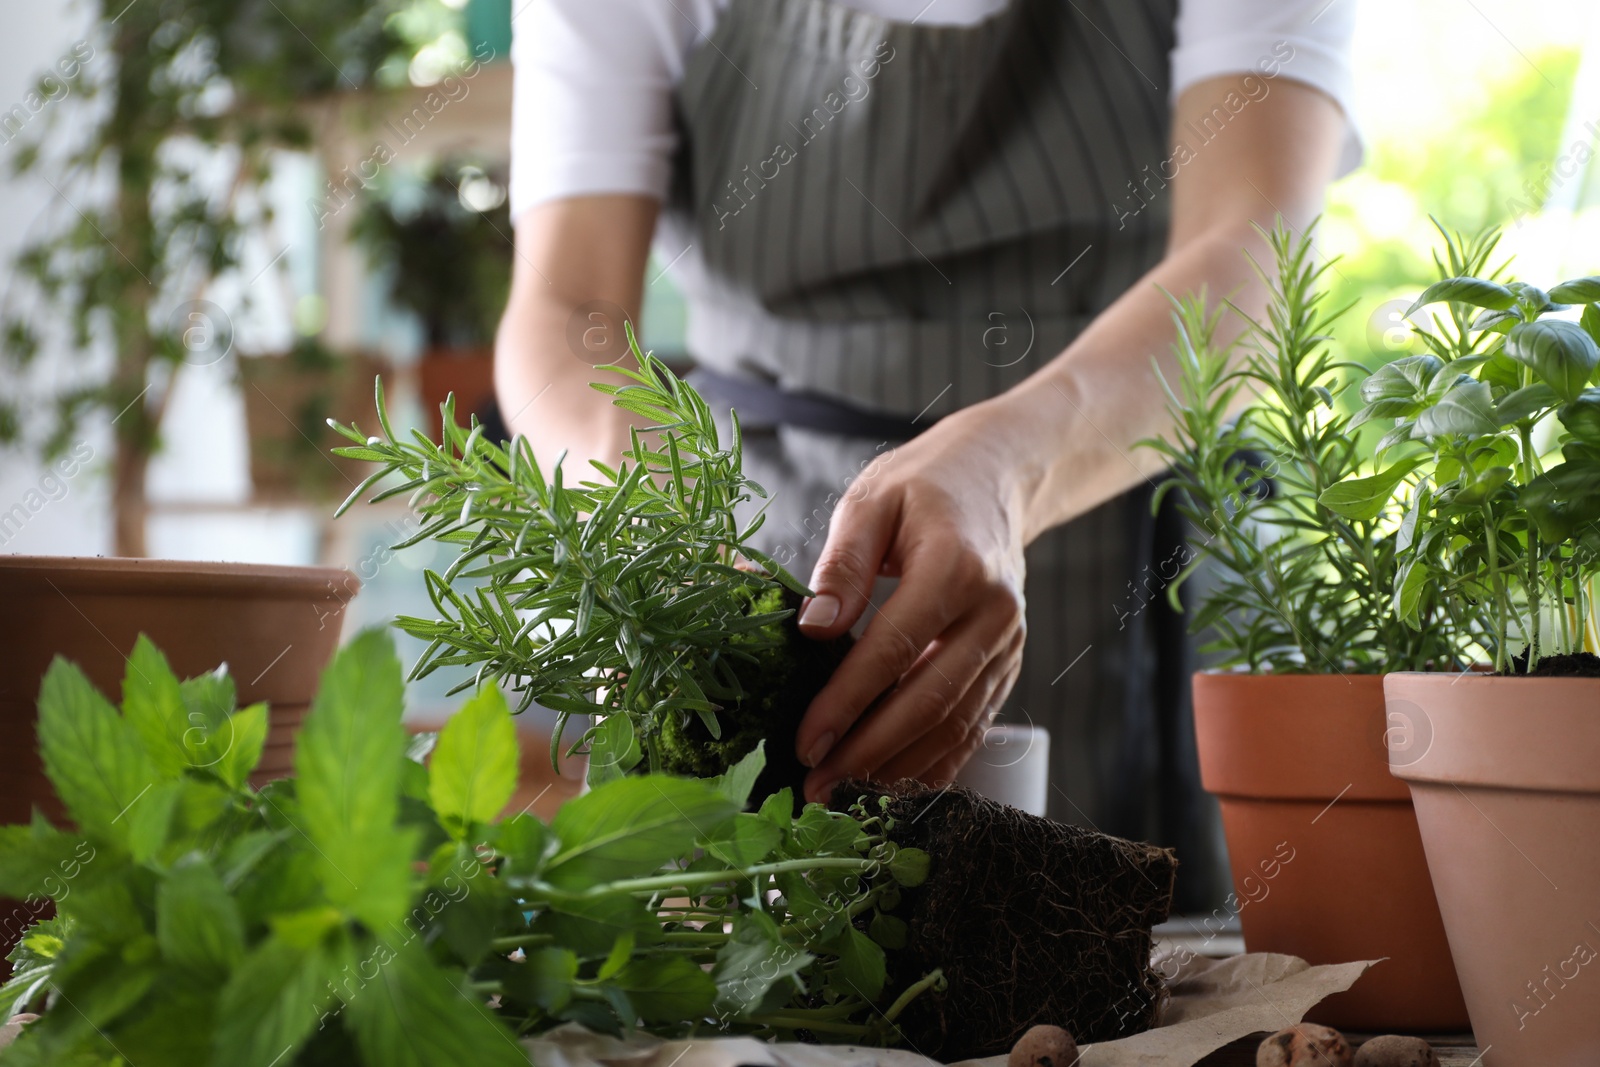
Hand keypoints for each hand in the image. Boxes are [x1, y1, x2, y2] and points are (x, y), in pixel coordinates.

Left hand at [792, 400, 1030, 802]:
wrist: (995, 478)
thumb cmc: (923, 487)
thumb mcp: (872, 500)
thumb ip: (842, 564)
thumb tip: (812, 629)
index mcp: (956, 569)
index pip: (893, 650)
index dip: (846, 703)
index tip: (805, 742)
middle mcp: (993, 615)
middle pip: (928, 701)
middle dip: (868, 754)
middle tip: (816, 788)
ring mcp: (1008, 644)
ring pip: (955, 725)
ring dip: (898, 768)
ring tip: (843, 796)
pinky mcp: (1008, 663)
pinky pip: (973, 725)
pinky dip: (934, 762)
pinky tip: (892, 785)